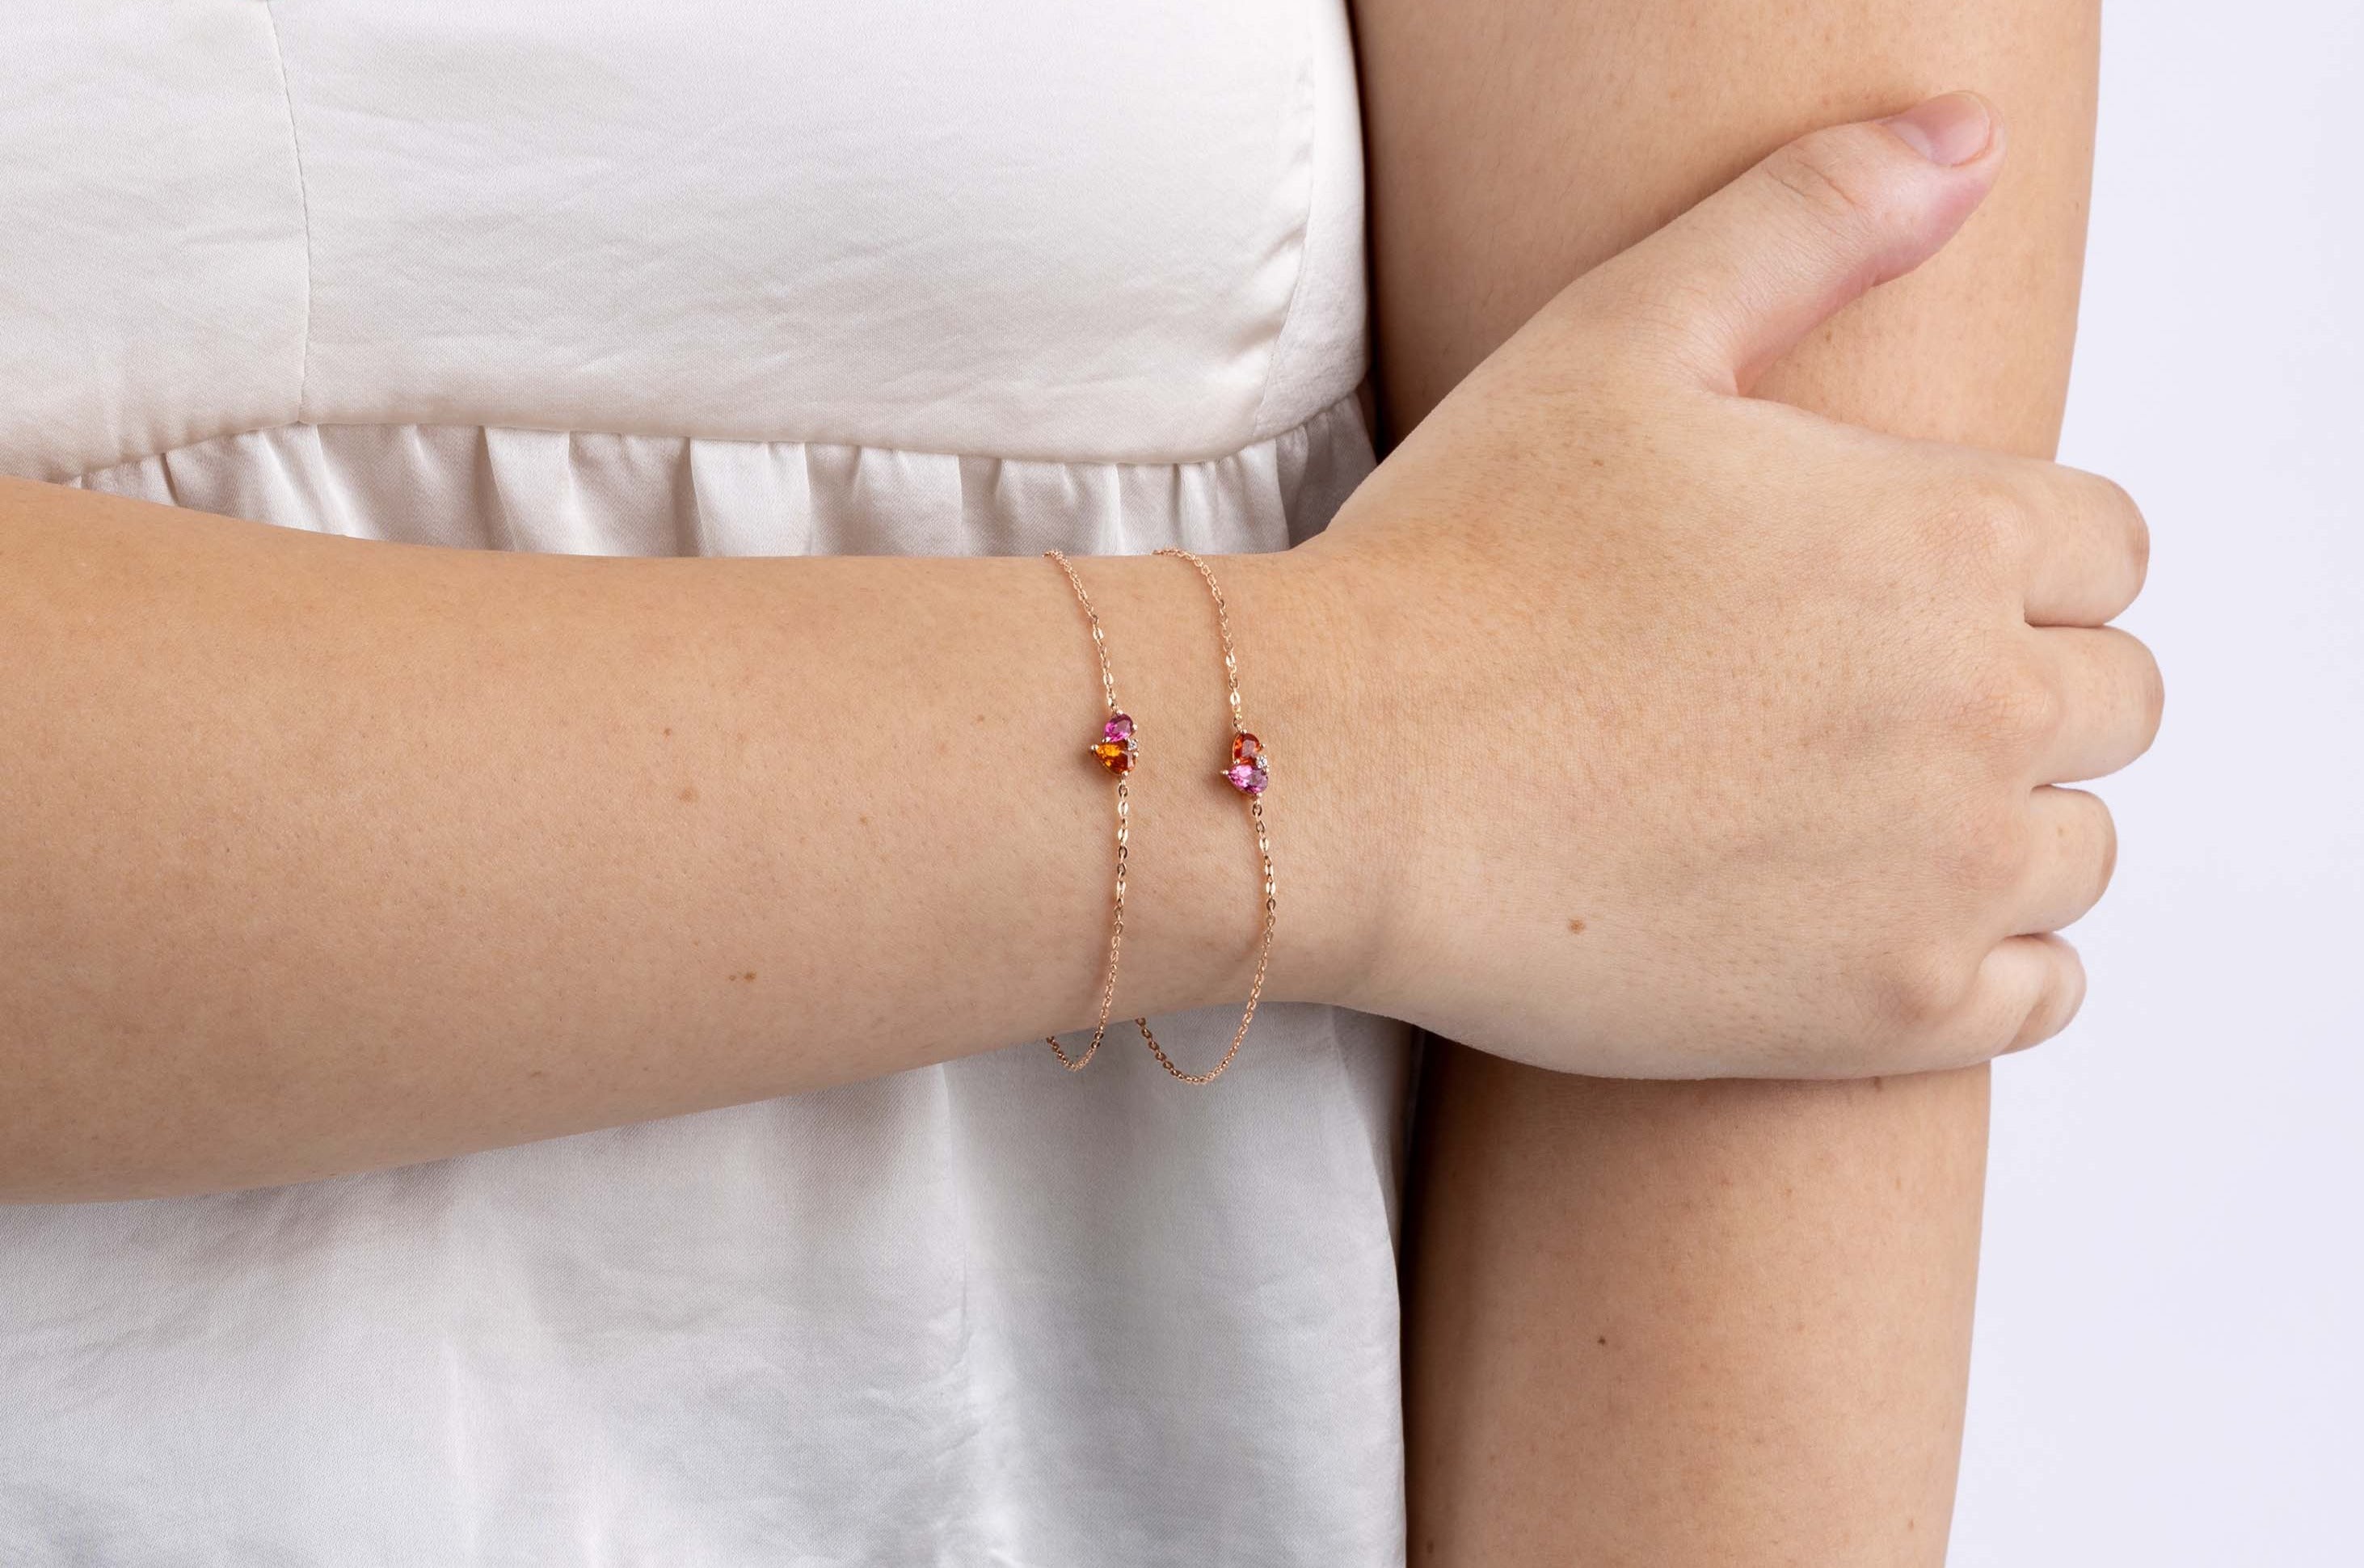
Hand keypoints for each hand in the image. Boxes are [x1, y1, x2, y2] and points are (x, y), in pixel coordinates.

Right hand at [1302, 93, 2160, 1076]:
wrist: (1341, 774)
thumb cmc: (1458, 559)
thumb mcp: (1620, 336)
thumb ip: (1806, 223)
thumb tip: (1958, 146)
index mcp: (1947, 532)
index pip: (2106, 547)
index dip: (2006, 561)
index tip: (1892, 592)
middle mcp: (1982, 701)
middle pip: (2114, 698)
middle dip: (2009, 688)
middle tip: (1855, 703)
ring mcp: (1946, 870)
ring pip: (2081, 847)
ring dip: (2001, 825)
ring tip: (1852, 814)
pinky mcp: (1888, 1012)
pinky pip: (2040, 992)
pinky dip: (1987, 961)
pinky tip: (1870, 921)